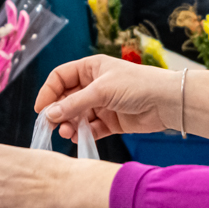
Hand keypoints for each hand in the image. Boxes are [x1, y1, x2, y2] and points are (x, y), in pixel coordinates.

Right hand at [34, 55, 177, 139]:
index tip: (41, 109)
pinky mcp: (111, 122)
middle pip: (66, 99)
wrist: (168, 102)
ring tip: (67, 133)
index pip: (60, 78)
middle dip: (58, 112)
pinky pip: (91, 129)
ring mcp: (103, 104)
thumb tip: (49, 114)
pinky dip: (83, 134)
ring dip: (69, 125)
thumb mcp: (102, 91)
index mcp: (91, 68)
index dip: (48, 92)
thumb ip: (74, 104)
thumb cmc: (137, 85)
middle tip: (52, 126)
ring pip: (77, 116)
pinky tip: (79, 138)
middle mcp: (95, 85)